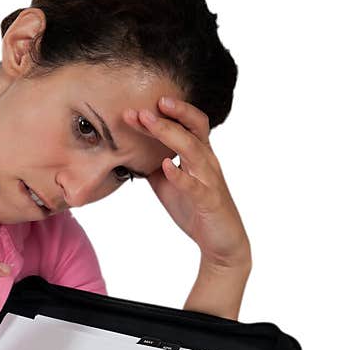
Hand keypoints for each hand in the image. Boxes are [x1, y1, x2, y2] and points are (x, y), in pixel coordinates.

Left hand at [125, 97, 250, 269]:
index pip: (185, 125)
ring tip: (150, 124)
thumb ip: (153, 166)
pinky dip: (180, 175)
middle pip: (194, 128)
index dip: (163, 115)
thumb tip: (129, 152)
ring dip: (171, 135)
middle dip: (171, 115)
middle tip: (144, 108)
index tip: (135, 110)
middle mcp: (207, 162)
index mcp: (199, 155)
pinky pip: (195, 186)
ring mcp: (210, 180)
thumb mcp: (168, 184)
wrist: (220, 241)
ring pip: (194, 150)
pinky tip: (166, 166)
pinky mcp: (209, 201)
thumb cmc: (195, 209)